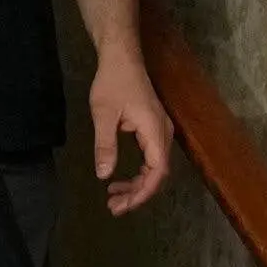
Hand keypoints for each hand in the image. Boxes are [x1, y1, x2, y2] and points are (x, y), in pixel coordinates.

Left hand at [88, 49, 172, 215]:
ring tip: (114, 198)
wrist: (121, 58)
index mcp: (155, 131)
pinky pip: (150, 158)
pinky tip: (120, 180)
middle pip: (157, 173)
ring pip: (154, 167)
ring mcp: (159, 131)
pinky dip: (137, 172)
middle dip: (137, 193)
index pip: (157, 171)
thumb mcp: (103, 115)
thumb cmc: (112, 83)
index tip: (124, 204)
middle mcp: (163, 133)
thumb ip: (105, 145)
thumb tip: (104, 175)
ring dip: (137, 185)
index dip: (143, 192)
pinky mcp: (152, 129)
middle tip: (113, 207)